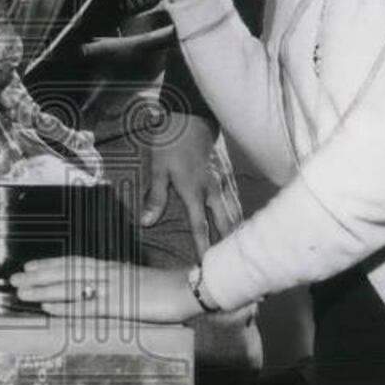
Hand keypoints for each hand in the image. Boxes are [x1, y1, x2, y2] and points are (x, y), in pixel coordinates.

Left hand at [9, 257, 200, 323]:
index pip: (75, 263)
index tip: (30, 265)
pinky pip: (87, 307)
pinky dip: (66, 307)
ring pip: (70, 287)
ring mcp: (113, 289)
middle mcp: (108, 274)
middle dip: (38, 275)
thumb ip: (119, 285)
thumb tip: (101, 292)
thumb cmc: (168, 288)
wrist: (191, 288)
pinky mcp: (121, 306)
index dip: (50, 264)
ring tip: (22, 291)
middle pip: (66, 272)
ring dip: (43, 289)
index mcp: (112, 269)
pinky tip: (49, 309)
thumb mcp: (138, 283)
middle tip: (13, 278)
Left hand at [140, 111, 228, 260]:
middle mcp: (212, 191)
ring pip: (233, 214)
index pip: (201, 227)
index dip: (203, 248)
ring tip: (238, 254)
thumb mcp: (158, 168)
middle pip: (225, 224)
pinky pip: (234, 202)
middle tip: (230, 266)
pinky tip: (237, 227)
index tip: (206, 267)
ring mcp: (221, 184)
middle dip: (228, 246)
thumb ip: (155, 197)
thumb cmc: (171, 143)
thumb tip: (147, 222)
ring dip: (235, 233)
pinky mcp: (224, 177)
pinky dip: (237, 218)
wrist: (191, 117)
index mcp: (194, 192)